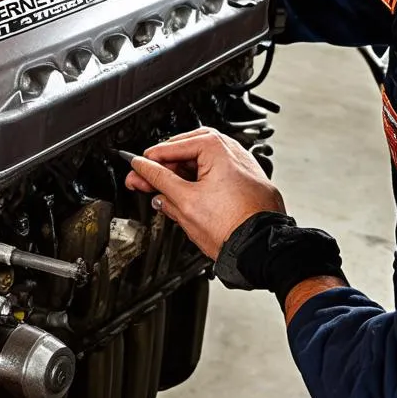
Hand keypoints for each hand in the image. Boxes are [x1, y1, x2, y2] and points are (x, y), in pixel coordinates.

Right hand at [125, 127, 285, 259]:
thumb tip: (143, 169)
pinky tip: (187, 198)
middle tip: (145, 180)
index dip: (149, 162)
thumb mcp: (184, 202)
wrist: (260, 249)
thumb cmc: (232, 227)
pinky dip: (199, 182)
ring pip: (202, 163)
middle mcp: (233, 151)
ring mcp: (242, 166)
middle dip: (164, 167)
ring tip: (165, 193)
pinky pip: (216, 175)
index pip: (171, 148)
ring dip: (180, 175)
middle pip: (186, 151)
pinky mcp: (247, 183)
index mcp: (216, 148)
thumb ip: (159, 181)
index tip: (136, 171)